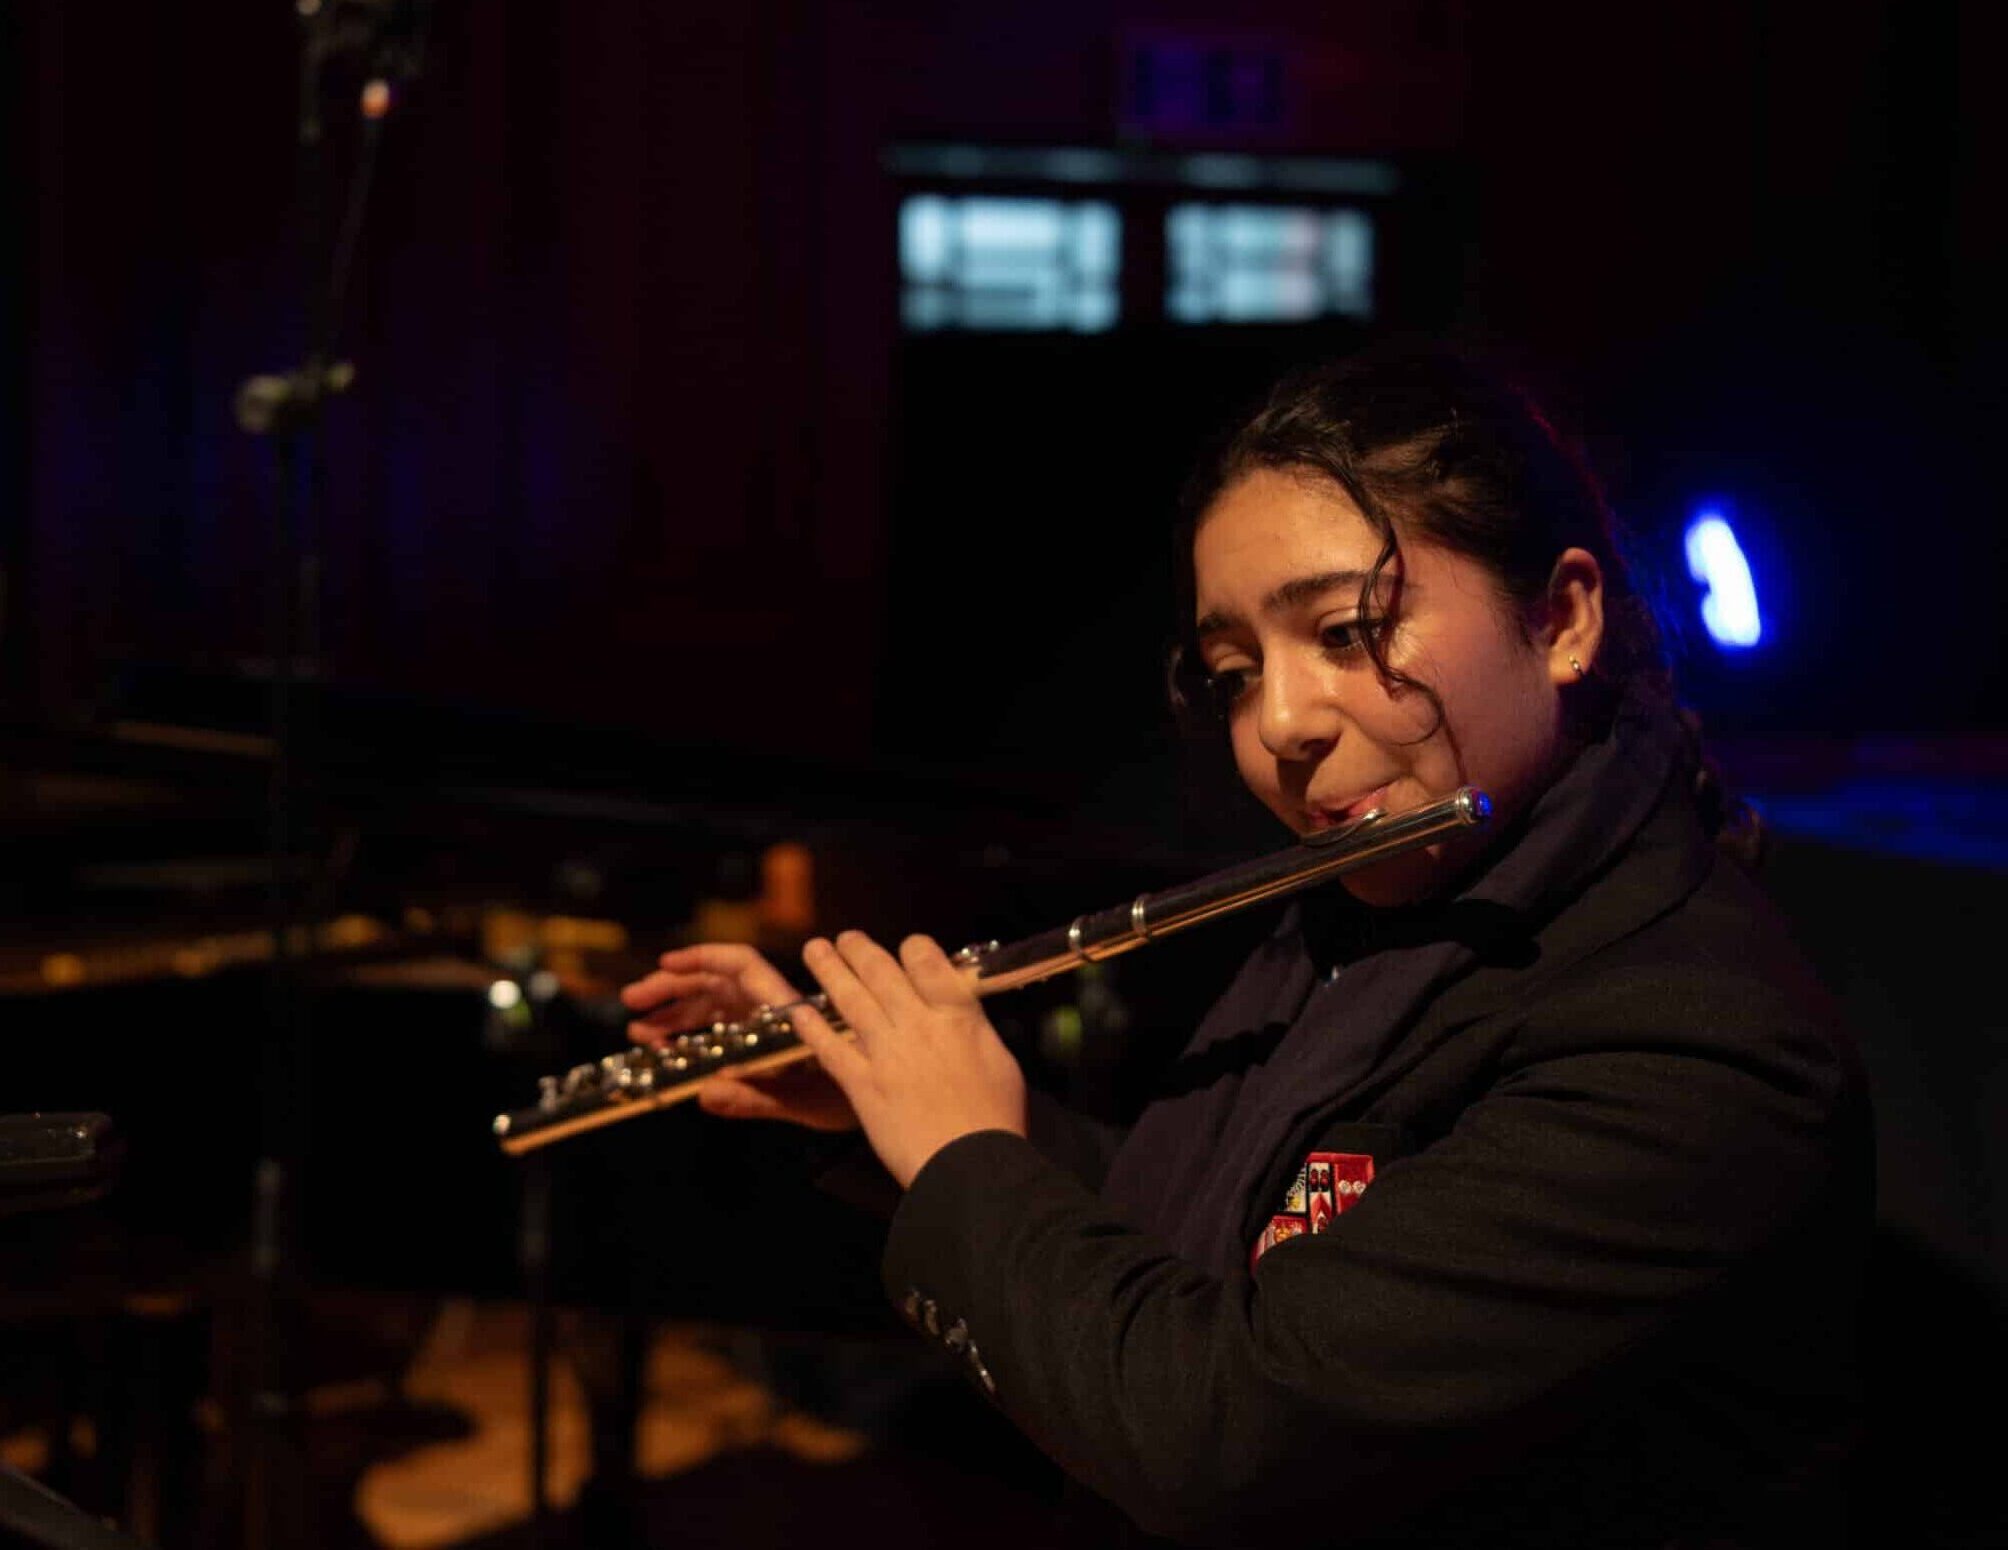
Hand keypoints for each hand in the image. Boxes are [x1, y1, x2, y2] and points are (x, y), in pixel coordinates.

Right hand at [619, 943, 857, 1131]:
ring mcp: (764, 1030)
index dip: (704, 958)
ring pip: (713, 1010)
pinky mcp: (761, 1050)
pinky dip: (691, 1039)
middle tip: (633, 1003)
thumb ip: (757, 1098)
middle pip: (716, 985)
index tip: (666, 963)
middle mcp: (772, 1014)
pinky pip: (720, 1035)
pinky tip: (665, 1051)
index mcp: (785, 1012)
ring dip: (675, 1016)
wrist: (886, 1113)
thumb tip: (705, 1093)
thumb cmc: (853, 1101)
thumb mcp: (806, 1103)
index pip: (743, 966)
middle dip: (672, 990)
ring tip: (640, 1034)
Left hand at [791, 930, 1026, 1188]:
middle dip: (859, 949)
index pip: (928, 962)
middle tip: (844, 938)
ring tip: (814, 950)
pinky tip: (799, 1010)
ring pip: (850, 999)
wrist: (971, 1166)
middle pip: (881, 972)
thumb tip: (960, 1014)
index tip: (905, 947)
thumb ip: (973, 1030)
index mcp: (957, 1017)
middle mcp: (918, 1025)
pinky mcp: (862, 1085)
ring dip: (829, 970)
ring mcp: (886, 1054)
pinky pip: (830, 1048)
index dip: (912, 948)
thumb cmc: (995, 1120)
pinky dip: (812, 1026)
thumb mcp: (1000, 1062)